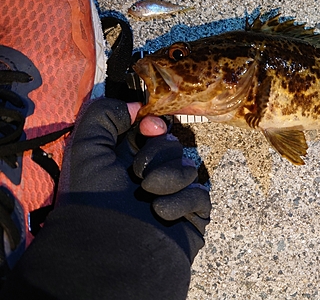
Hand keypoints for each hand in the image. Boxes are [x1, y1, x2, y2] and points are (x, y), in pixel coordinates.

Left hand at [2, 98, 210, 298]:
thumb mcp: (85, 146)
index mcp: (129, 158)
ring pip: (189, 167)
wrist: (109, 247)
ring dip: (168, 179)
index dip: (155, 125)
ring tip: (148, 196)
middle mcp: (153, 173)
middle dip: (156, 155)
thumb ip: (104, 114)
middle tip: (138, 175)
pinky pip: (200, 194)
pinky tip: (160, 213)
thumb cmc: (94, 197)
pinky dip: (180, 202)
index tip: (148, 129)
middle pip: (173, 145)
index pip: (155, 130)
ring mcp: (174, 194)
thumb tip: (136, 106)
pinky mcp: (192, 214)